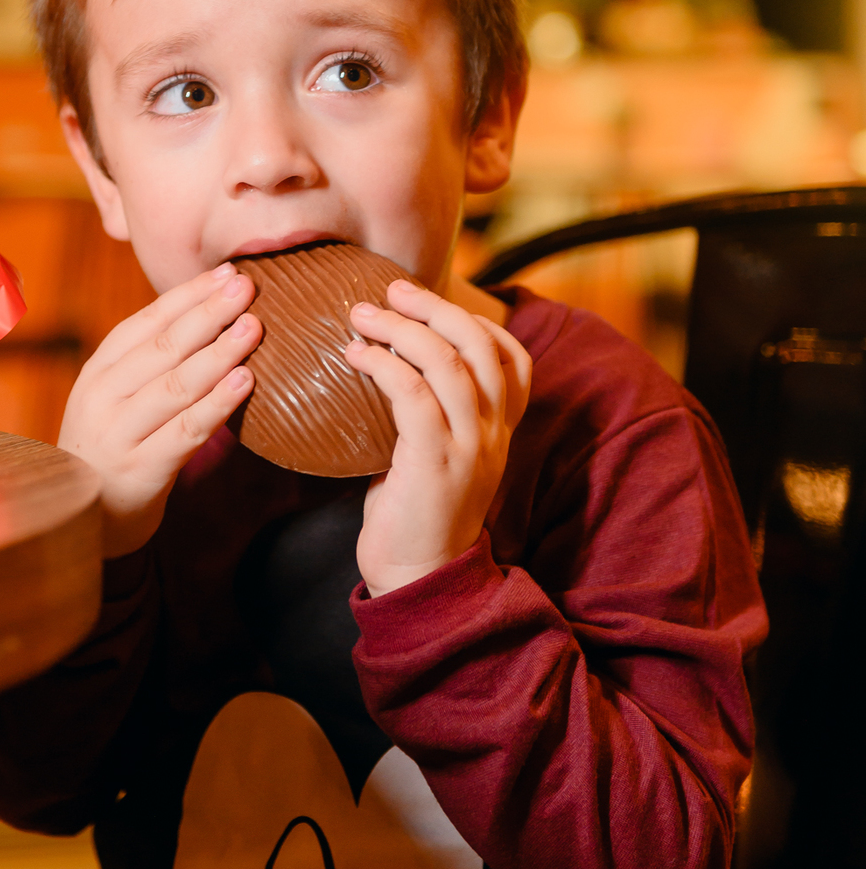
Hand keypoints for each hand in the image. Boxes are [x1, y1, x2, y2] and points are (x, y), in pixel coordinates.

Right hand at [58, 262, 258, 558]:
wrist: (84, 520)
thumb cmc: (116, 446)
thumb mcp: (118, 398)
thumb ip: (152, 363)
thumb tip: (212, 314)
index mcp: (99, 371)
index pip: (147, 321)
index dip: (189, 295)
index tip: (227, 273)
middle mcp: (102, 397)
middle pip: (163, 346)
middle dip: (209, 313)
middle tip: (248, 287)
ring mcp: (118, 434)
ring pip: (176, 384)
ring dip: (219, 352)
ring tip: (254, 327)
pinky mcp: (141, 469)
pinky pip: (185, 431)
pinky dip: (217, 404)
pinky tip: (245, 381)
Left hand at [343, 280, 530, 597]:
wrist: (418, 578)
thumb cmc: (414, 513)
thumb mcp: (433, 454)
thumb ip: (428, 413)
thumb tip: (384, 362)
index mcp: (500, 431)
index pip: (514, 359)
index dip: (475, 321)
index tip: (426, 305)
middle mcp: (494, 433)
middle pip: (479, 344)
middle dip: (433, 306)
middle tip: (389, 290)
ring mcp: (470, 447)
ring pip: (446, 361)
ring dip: (398, 328)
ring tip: (359, 316)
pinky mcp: (435, 462)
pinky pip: (413, 394)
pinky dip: (382, 364)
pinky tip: (354, 357)